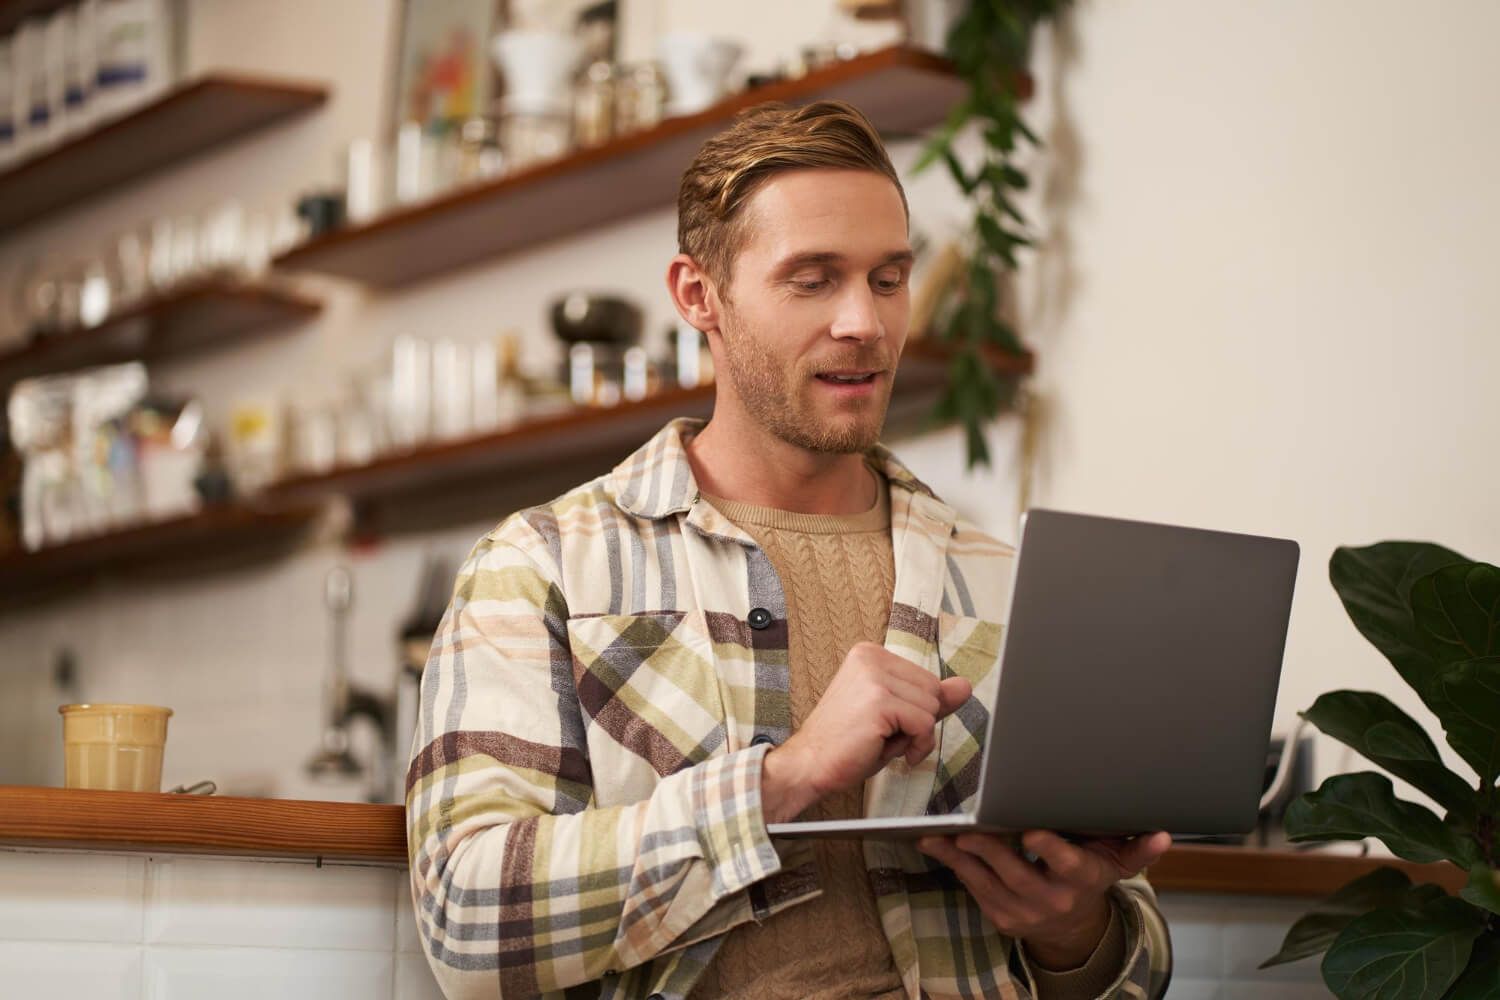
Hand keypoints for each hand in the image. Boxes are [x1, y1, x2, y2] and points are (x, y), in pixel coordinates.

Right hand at [761, 642, 970, 822]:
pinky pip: (925, 724)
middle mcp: (871, 657)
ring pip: (933, 707)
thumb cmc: (848, 743)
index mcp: (870, 654)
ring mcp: (873, 678)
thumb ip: (929, 697)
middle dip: (920, 721)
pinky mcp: (879, 701)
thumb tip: (965, 686)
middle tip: (884, 736)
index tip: (886, 724)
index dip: (916, 711)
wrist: (809, 764)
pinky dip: (916, 745)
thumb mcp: (893, 715)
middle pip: (934, 690)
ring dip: (917, 736)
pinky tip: (892, 752)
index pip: (927, 679)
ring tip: (883, 742)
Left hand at [918, 829, 1171, 968]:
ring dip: (961, 857)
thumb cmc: (1091, 878)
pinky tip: (938, 845)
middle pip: (1016, 872)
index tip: (1031, 831)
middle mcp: (1052, 899)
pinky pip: (973, 889)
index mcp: (1081, 879)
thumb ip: (1138, 849)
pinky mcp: (1001, 917)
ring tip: (939, 834)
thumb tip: (1164, 835)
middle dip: (990, 849)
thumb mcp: (1117, 863)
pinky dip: (954, 866)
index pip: (1065, 864)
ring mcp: (1023, 911)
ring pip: (987, 882)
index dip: (1048, 849)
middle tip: (968, 828)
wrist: (1072, 927)